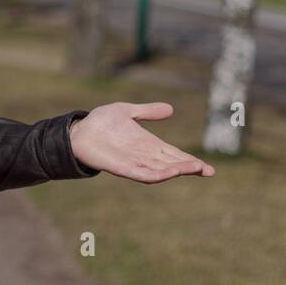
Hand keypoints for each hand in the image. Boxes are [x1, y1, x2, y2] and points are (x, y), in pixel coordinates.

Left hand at [69, 102, 215, 182]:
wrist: (78, 131)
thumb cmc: (100, 122)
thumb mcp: (128, 111)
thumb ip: (148, 111)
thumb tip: (170, 109)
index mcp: (148, 144)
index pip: (174, 154)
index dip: (189, 160)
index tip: (207, 167)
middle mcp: (144, 156)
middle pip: (172, 164)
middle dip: (189, 168)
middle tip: (208, 171)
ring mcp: (134, 163)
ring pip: (161, 170)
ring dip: (178, 170)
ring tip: (195, 168)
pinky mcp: (123, 168)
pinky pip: (143, 174)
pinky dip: (158, 174)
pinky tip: (170, 172)